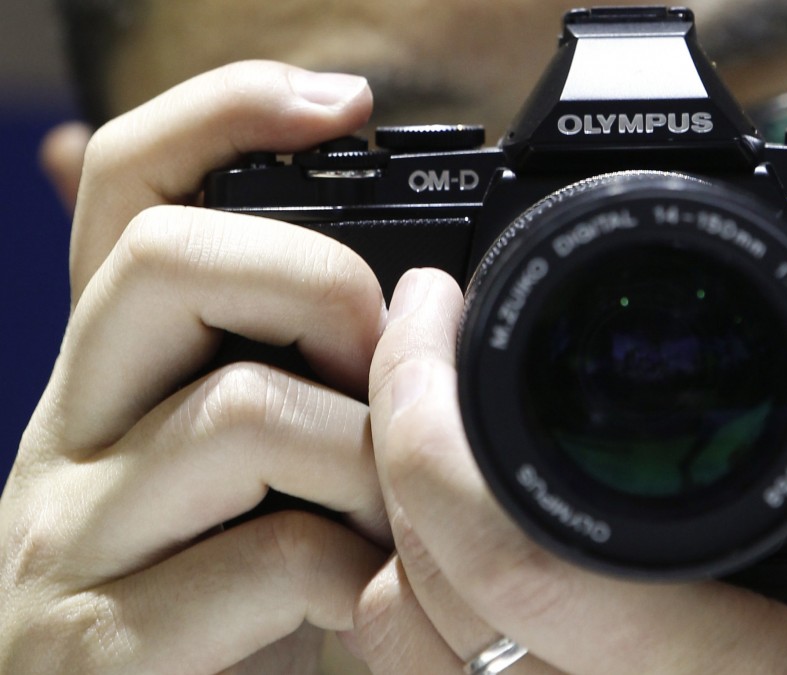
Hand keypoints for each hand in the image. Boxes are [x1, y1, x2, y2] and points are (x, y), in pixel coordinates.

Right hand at [1, 62, 392, 672]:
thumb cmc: (227, 594)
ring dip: (367, 460)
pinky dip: (356, 573)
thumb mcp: (266, 465)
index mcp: (116, 368)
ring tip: (390, 518)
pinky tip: (367, 601)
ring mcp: (69, 537)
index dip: (224, 115)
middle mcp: (70, 430)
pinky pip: (269, 558)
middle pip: (166, 262)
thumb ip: (310, 380)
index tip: (345, 106)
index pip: (127, 187)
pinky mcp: (99, 642)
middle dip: (321, 287)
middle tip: (385, 368)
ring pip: (243, 414)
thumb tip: (418, 303)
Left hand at [347, 268, 786, 673]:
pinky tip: (451, 547)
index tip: (439, 314)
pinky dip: (404, 598)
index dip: (434, 420)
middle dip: (397, 435)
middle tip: (427, 342)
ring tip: (436, 433)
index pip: (505, 559)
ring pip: (388, 633)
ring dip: (392, 519)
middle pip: (417, 577)